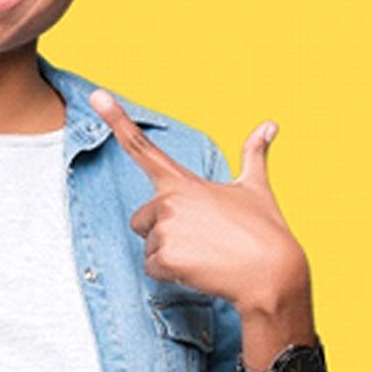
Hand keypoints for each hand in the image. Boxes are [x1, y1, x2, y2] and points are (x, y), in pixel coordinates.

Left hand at [89, 89, 308, 317]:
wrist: (275, 276)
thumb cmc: (265, 231)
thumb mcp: (256, 188)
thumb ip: (254, 154)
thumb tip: (270, 124)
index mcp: (182, 182)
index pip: (141, 146)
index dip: (116, 118)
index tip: (96, 96)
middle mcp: (168, 201)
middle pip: (142, 219)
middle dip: (164, 232)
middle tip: (201, 238)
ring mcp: (165, 229)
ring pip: (148, 246)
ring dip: (170, 255)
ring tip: (205, 255)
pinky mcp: (165, 258)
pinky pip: (152, 268)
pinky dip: (171, 275)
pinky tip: (199, 270)